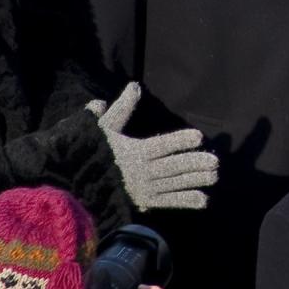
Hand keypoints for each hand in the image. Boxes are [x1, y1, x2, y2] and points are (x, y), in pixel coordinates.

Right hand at [96, 82, 218, 210]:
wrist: (72, 188)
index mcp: (132, 152)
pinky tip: (203, 200)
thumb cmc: (89, 153)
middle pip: (171, 167)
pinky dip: (185, 201)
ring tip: (215, 176)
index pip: (161, 146)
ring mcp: (143, 190)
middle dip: (194, 164)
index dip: (180, 141)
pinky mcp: (143, 203)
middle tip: (216, 161)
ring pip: (173, 184)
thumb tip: (134, 86)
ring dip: (195, 181)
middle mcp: (140, 173)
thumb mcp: (102, 128)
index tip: (199, 136)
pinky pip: (167, 202)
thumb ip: (120, 109)